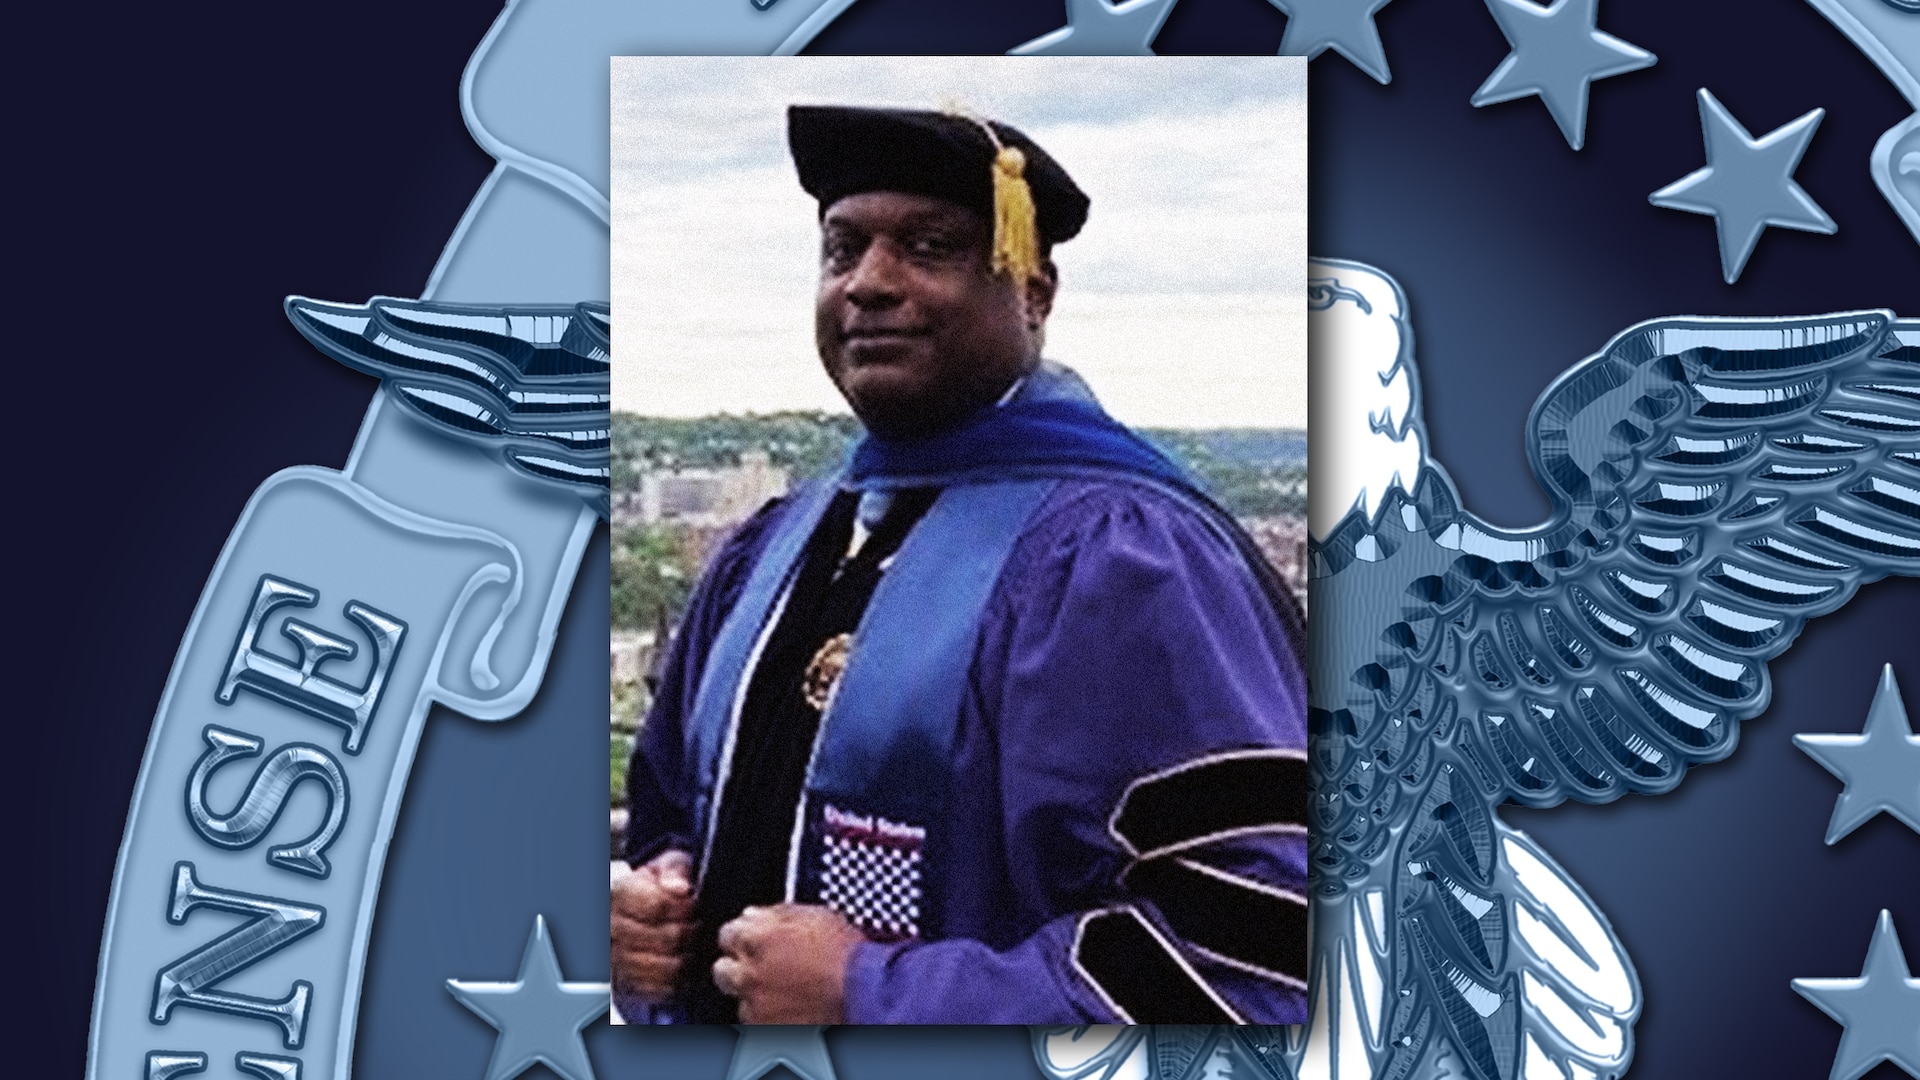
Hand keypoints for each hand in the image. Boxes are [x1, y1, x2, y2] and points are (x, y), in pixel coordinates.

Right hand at [610, 849, 694, 1002]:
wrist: (632, 910)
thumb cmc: (654, 884)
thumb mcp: (664, 865)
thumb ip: (674, 871)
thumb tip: (680, 889)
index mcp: (614, 893)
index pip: (658, 905)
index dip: (684, 907)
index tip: (692, 903)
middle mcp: (607, 929)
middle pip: (667, 938)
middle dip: (690, 931)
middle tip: (696, 924)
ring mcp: (613, 960)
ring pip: (666, 967)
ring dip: (688, 955)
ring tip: (691, 943)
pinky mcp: (624, 985)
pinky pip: (660, 989)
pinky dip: (680, 979)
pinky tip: (682, 962)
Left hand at [712, 903, 865, 1023]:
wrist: (866, 993)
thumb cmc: (849, 955)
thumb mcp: (816, 915)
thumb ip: (777, 914)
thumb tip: (754, 915)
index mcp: (757, 937)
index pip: (728, 933)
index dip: (743, 935)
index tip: (753, 940)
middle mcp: (749, 972)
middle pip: (723, 969)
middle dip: (739, 966)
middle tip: (764, 966)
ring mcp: (755, 1005)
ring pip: (740, 998)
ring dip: (755, 993)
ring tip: (785, 990)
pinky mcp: (765, 1029)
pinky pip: (755, 1021)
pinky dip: (768, 1015)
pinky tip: (789, 1007)